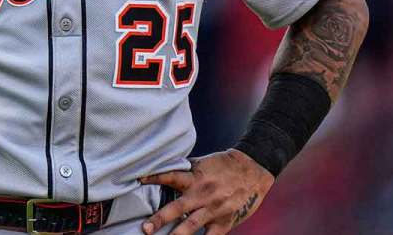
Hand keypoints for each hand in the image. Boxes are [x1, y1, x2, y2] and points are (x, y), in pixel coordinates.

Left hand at [139, 149, 273, 234]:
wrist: (253, 170)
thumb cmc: (224, 165)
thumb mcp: (203, 163)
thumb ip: (186, 171)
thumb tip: (162, 172)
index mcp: (196, 177)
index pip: (172, 176)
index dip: (155, 177)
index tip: (139, 179)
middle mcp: (203, 194)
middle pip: (178, 208)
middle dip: (160, 219)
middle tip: (145, 228)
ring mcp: (214, 209)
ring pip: (192, 226)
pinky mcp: (225, 221)